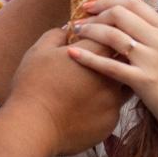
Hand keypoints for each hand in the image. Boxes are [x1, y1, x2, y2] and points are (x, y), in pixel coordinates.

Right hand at [12, 28, 125, 155]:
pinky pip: (114, 108)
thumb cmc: (33, 86)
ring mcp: (114, 99)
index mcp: (95, 53)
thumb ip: (58, 34)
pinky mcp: (111, 121)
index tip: (96, 37)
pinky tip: (91, 105)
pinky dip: (106, 104)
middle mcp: (111, 74)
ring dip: (116, 80)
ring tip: (98, 83)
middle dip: (116, 56)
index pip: (114, 33)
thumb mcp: (40, 51)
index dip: (105, 33)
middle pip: (125, 59)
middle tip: (102, 58)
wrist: (32, 128)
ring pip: (125, 84)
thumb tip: (69, 29)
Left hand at [68, 0, 157, 141]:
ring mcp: (152, 60)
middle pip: (120, 14)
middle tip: (77, 21)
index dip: (108, 0)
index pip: (134, 3)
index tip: (90, 5)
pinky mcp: (144, 81)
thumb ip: (153, 38)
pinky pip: (110, 66)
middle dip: (94, 15)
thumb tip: (128, 27)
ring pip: (113, 36)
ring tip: (73, 34)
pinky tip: (72, 55)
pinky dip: (88, 58)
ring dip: (89, 32)